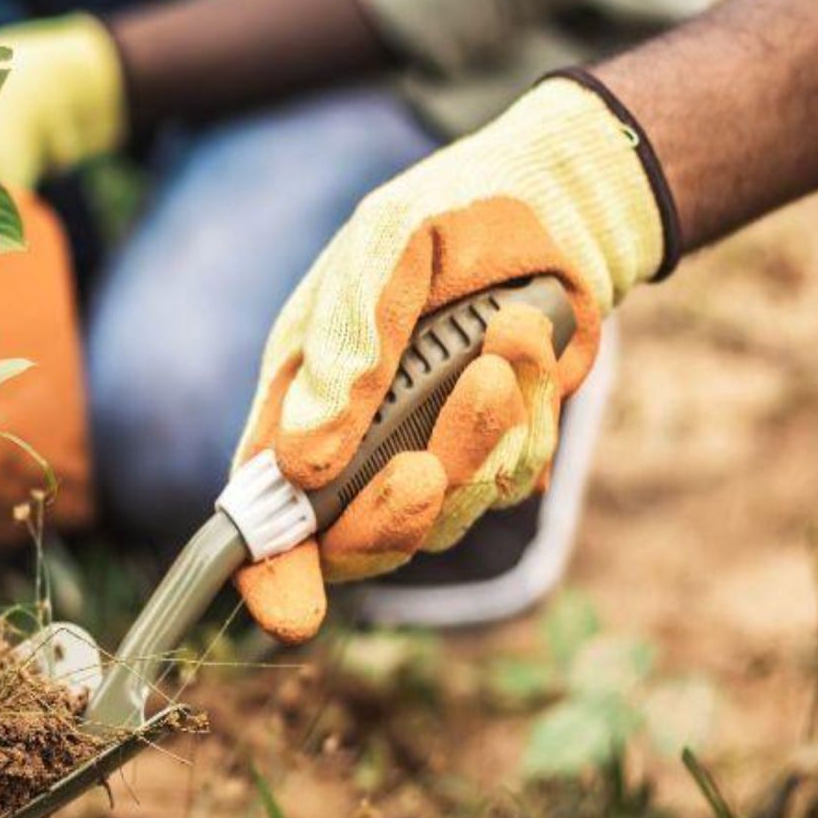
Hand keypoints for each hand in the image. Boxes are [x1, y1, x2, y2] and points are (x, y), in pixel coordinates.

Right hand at [234, 77, 672, 642]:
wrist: (555, 204)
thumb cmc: (445, 217)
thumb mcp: (382, 254)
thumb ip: (343, 348)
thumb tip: (299, 466)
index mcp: (298, 403)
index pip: (262, 512)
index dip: (271, 572)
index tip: (293, 613)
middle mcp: (355, 447)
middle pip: (357, 542)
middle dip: (394, 515)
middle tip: (428, 467)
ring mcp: (429, 454)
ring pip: (446, 515)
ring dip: (480, 439)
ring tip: (507, 340)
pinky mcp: (499, 452)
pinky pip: (512, 480)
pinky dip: (527, 420)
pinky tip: (526, 345)